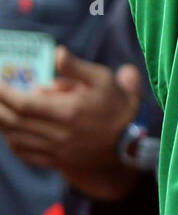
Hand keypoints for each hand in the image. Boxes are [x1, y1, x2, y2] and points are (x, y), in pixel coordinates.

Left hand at [0, 47, 142, 199]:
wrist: (128, 145)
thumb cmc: (115, 107)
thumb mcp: (103, 80)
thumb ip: (77, 68)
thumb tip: (57, 54)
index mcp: (68, 112)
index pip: (25, 104)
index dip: (6, 94)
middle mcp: (58, 134)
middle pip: (14, 122)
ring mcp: (56, 150)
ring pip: (16, 139)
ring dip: (1, 124)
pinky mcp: (56, 160)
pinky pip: (25, 154)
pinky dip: (11, 142)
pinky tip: (8, 131)